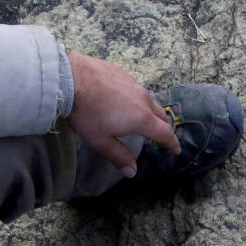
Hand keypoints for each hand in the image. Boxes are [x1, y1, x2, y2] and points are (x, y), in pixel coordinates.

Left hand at [66, 51, 180, 176]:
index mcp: (142, 119)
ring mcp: (133, 84)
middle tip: (159, 136)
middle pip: (161, 115)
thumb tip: (132, 172)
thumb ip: (119, 156)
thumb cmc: (86, 112)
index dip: (172, 143)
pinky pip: (135, 88)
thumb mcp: (101, 140)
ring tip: (141, 118)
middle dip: (163, 127)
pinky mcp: (122, 73)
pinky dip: (136, 98)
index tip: (175, 149)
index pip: (165, 133)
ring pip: (149, 100)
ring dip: (150, 111)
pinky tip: (123, 100)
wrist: (70, 77)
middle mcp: (143, 100)